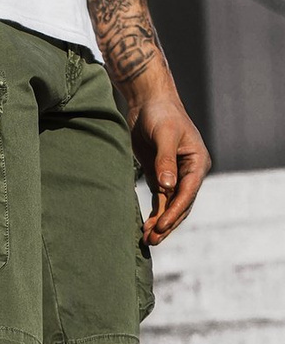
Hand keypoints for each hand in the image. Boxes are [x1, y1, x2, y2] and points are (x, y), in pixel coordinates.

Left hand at [126, 96, 210, 245]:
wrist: (149, 102)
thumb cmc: (161, 114)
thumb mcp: (164, 134)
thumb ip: (165, 161)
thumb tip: (168, 187)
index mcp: (197, 162)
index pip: (188, 193)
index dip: (174, 211)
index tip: (161, 226)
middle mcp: (190, 173)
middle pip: (181, 205)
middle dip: (167, 223)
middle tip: (152, 240)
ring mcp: (175, 177)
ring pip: (170, 206)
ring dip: (160, 223)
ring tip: (147, 240)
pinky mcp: (160, 178)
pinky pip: (160, 201)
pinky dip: (155, 215)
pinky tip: (146, 228)